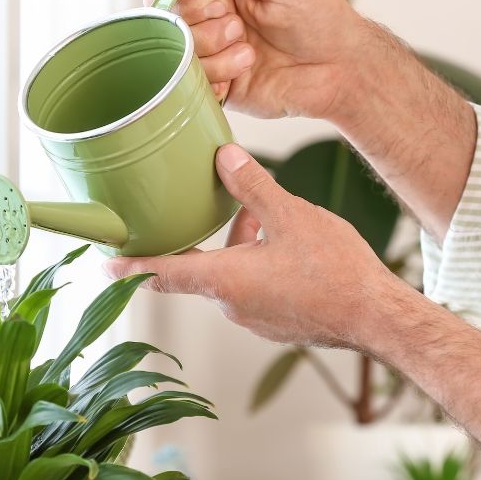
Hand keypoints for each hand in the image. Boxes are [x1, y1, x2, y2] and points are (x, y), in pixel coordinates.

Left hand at [105, 143, 480, 445]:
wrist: (377, 317)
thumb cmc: (335, 270)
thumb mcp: (291, 215)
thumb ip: (252, 186)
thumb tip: (222, 157)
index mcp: (224, 280)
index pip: (160, 273)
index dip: (130, 266)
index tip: (103, 264)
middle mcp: (231, 304)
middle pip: (197, 268)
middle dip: (198, 238)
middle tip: (197, 208)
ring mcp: (253, 318)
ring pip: (228, 274)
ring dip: (234, 245)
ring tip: (259, 212)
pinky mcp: (275, 323)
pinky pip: (251, 287)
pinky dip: (255, 262)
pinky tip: (282, 240)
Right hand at [144, 0, 359, 121]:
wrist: (343, 66)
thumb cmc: (320, 18)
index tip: (215, 3)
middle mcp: (210, 24)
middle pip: (170, 27)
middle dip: (204, 27)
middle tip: (240, 28)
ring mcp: (214, 59)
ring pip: (180, 59)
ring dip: (215, 54)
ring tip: (250, 52)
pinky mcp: (223, 91)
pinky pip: (196, 88)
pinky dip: (218, 78)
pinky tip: (246, 71)